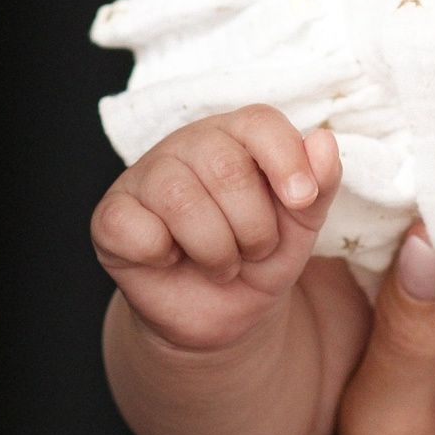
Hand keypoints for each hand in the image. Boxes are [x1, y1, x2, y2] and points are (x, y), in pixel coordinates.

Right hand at [90, 105, 341, 350]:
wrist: (224, 313)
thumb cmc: (260, 254)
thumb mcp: (302, 223)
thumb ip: (319, 182)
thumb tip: (322, 140)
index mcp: (235, 135)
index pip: (259, 122)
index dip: (285, 160)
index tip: (301, 200)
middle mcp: (187, 145)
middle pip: (225, 166)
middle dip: (254, 225)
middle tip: (254, 250)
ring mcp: (144, 177)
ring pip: (180, 198)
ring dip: (215, 248)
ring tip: (221, 264)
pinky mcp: (111, 217)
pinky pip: (133, 227)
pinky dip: (161, 255)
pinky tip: (169, 259)